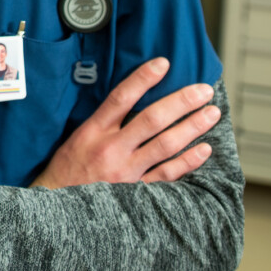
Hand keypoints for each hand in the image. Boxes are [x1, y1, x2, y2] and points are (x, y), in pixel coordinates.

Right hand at [32, 57, 219, 188]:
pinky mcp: (137, 191)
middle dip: (181, 102)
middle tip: (203, 90)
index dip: (143, 79)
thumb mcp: (77, 137)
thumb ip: (102, 121)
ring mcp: (127, 171)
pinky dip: (188, 161)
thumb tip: (130, 98)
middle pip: (151, 119)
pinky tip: (205, 149)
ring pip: (166, 145)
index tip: (163, 64)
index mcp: (93, 131)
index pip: (121, 97)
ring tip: (211, 113)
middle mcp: (112, 148)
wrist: (58, 206)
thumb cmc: (68, 169)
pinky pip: (168, 174)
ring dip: (192, 127)